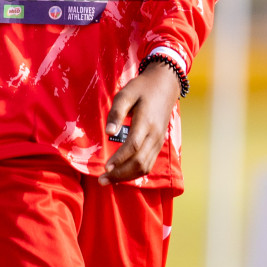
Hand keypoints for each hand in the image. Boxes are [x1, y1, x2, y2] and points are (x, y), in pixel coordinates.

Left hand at [100, 61, 179, 185]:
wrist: (165, 86)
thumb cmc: (142, 88)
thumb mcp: (126, 94)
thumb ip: (116, 112)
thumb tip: (108, 132)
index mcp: (146, 121)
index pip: (133, 146)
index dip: (120, 159)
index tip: (105, 167)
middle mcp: (154, 135)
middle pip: (139, 161)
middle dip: (120, 174)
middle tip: (101, 180)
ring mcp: (158, 141)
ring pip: (144, 166)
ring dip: (126, 177)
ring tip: (108, 180)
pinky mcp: (158, 144)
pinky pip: (148, 164)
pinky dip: (135, 172)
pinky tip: (121, 174)